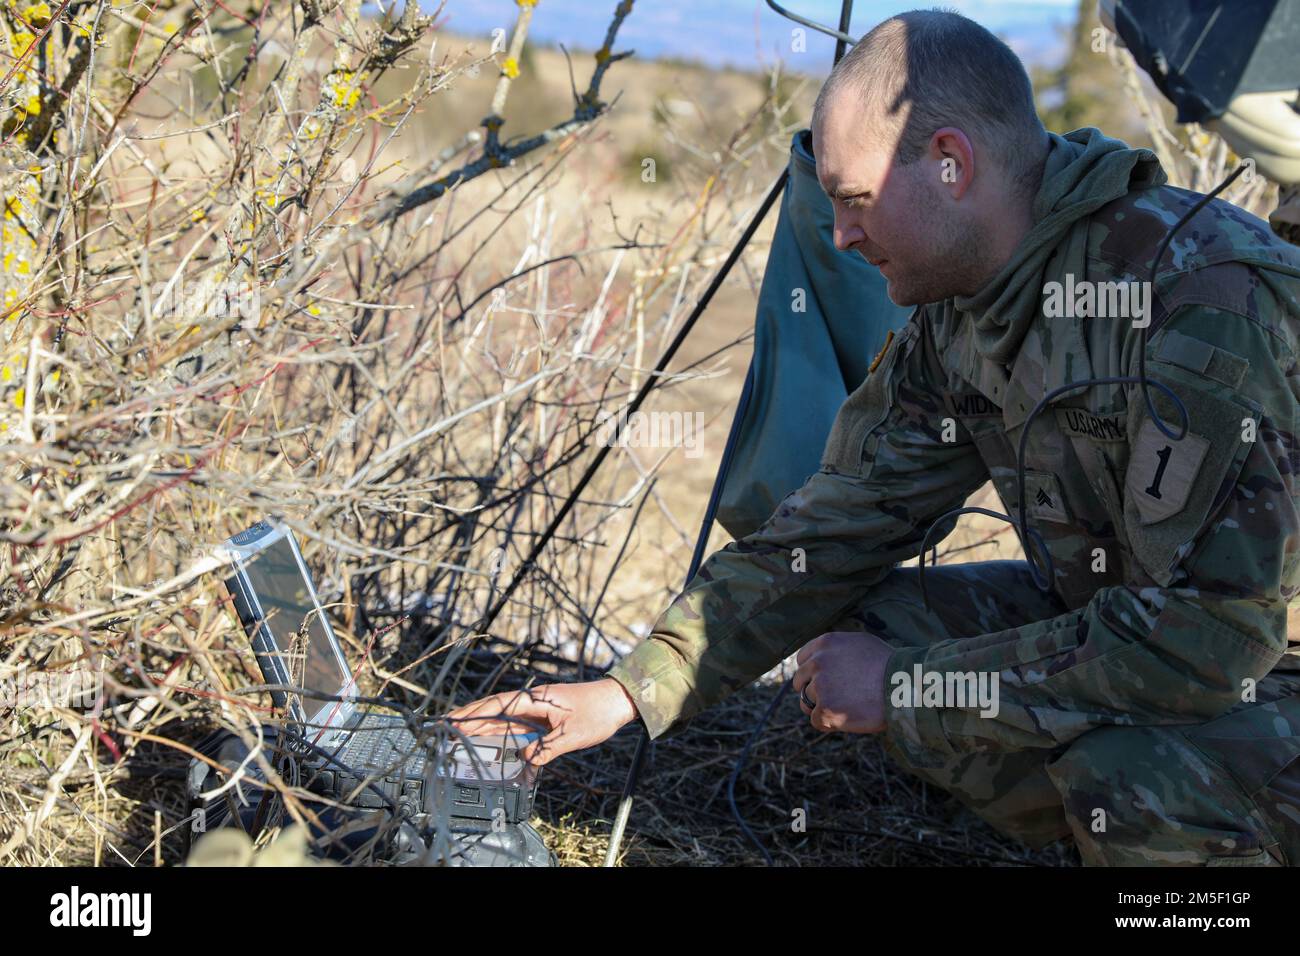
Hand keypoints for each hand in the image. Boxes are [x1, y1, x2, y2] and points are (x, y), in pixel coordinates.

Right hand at [443, 678, 638, 765]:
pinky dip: (502, 731)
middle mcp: (533, 701)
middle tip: (446, 726)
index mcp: (536, 699)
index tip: (453, 720)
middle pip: (495, 708)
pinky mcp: (545, 715)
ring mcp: (538, 707)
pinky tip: (493, 741)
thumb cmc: (597, 714)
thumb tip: (523, 759)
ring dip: (483, 723)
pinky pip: (518, 724)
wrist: (617, 701)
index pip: (498, 706)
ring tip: (460, 732)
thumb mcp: (571, 736)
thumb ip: (545, 748)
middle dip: (470, 716)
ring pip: (504, 716)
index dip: (474, 713)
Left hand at [793, 630, 892, 733]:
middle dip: (814, 691)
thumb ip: (836, 650)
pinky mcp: (825, 710)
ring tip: (848, 708)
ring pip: (806, 703)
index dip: (812, 673)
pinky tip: (848, 718)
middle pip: (800, 682)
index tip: (825, 681)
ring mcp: (820, 686)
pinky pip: (815, 721)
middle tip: (837, 698)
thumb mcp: (860, 644)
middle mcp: (817, 662)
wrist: (905, 688)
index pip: (802, 660)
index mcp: (824, 644)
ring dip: (822, 708)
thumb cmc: (889, 667)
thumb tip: (820, 658)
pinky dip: (829, 724)